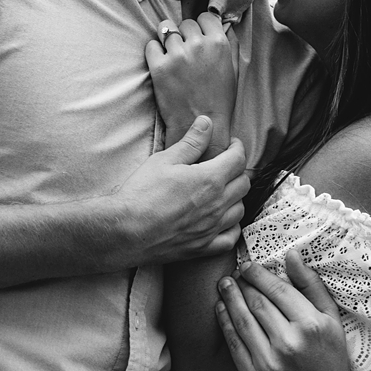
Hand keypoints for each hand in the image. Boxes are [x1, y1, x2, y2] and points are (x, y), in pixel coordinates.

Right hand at [106, 116, 249, 266]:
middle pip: (244, 184)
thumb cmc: (142, 193)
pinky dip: (231, 227)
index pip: (238, 159)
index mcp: (210, 179)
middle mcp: (217, 204)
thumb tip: (206, 122)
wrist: (126, 231)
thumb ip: (190, 142)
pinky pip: (230, 237)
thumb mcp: (164, 160)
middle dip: (237, 170)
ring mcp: (212, 228)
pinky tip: (222, 221)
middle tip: (225, 165)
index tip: (231, 144)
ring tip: (222, 191)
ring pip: (240, 209)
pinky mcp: (203, 247)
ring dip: (236, 197)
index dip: (237, 147)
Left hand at [145, 13, 236, 151]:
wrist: (200, 124)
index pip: (205, 16)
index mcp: (218, 43)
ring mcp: (177, 55)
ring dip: (168, 40)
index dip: (201, 25)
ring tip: (173, 55)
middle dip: (185, 34)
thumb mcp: (232, 68)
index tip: (199, 35)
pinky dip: (154, 51)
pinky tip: (162, 63)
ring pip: (166, 29)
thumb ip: (226, 44)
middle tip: (186, 51)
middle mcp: (198, 45)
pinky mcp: (159, 66)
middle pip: (185, 23)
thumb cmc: (219, 99)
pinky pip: (151, 45)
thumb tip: (219, 24)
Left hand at [214, 250, 353, 370]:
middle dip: (242, 283)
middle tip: (234, 272)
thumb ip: (311, 285)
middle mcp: (289, 343)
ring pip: (242, 320)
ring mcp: (269, 362)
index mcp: (310, 325)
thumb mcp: (331, 319)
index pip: (276, 290)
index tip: (248, 264)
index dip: (258, 273)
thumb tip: (291, 255)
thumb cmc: (330, 356)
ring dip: (229, 298)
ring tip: (224, 284)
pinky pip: (234, 344)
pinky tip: (221, 308)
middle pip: (256, 302)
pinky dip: (225, 322)